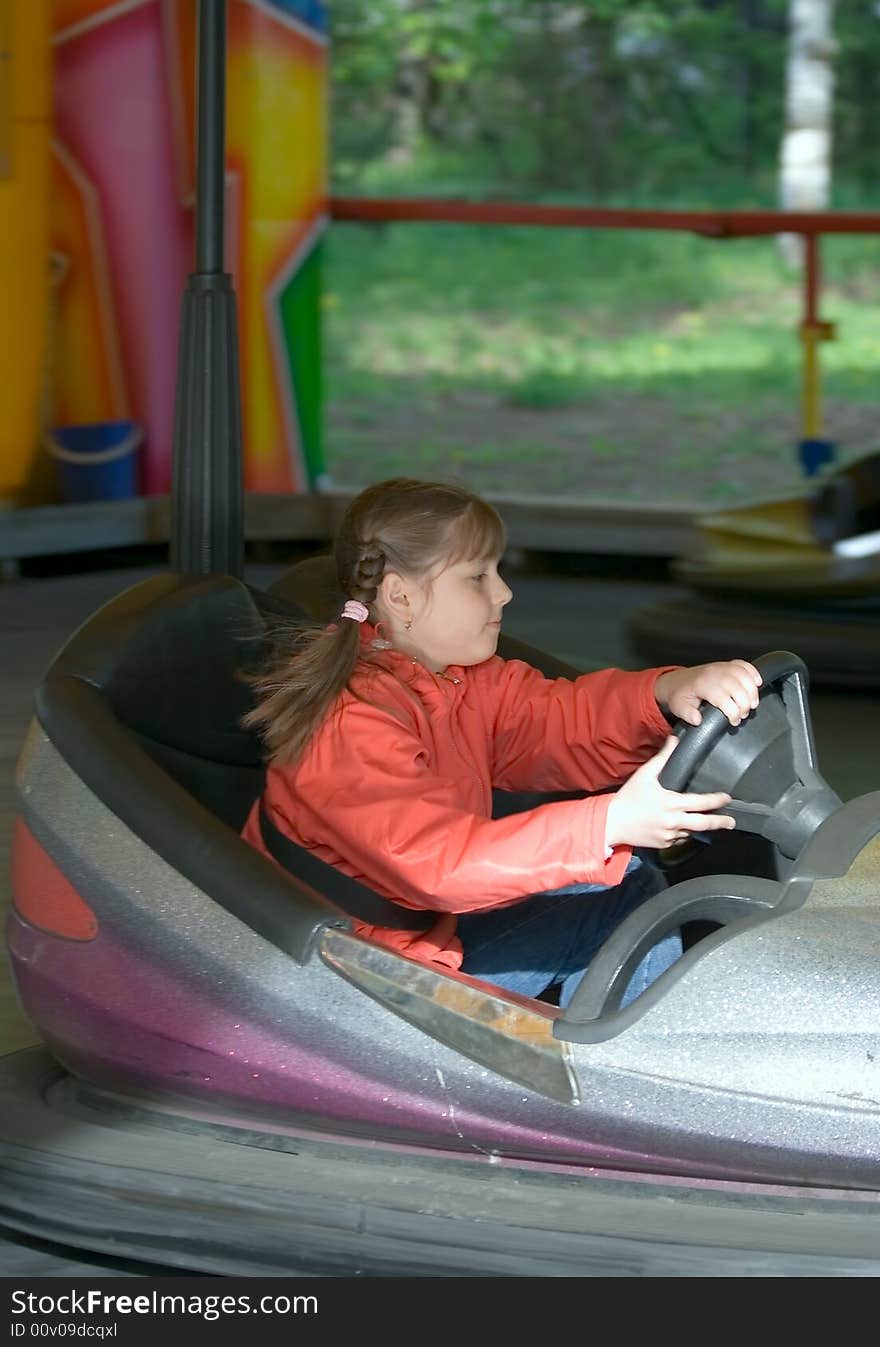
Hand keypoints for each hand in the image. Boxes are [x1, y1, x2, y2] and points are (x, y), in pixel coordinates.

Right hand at [605, 737, 734, 849]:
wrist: (612, 822)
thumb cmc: (629, 797)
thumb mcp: (645, 775)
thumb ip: (663, 758)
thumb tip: (674, 740)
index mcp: (672, 803)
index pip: (701, 802)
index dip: (716, 801)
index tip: (727, 798)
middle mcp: (674, 821)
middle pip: (704, 823)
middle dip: (721, 822)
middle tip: (731, 821)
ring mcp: (670, 835)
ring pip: (692, 832)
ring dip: (699, 826)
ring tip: (707, 822)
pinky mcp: (664, 844)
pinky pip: (679, 839)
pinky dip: (683, 833)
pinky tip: (682, 827)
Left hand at [654, 659, 761, 727]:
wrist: (677, 681)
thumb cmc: (680, 694)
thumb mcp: (679, 707)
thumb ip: (688, 714)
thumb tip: (698, 720)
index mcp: (702, 684)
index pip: (723, 698)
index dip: (733, 712)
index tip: (734, 721)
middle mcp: (713, 674)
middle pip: (737, 687)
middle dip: (745, 704)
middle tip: (743, 715)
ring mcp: (721, 667)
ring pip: (744, 676)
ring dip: (752, 691)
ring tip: (752, 704)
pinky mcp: (726, 665)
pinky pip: (744, 665)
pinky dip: (753, 673)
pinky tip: (757, 683)